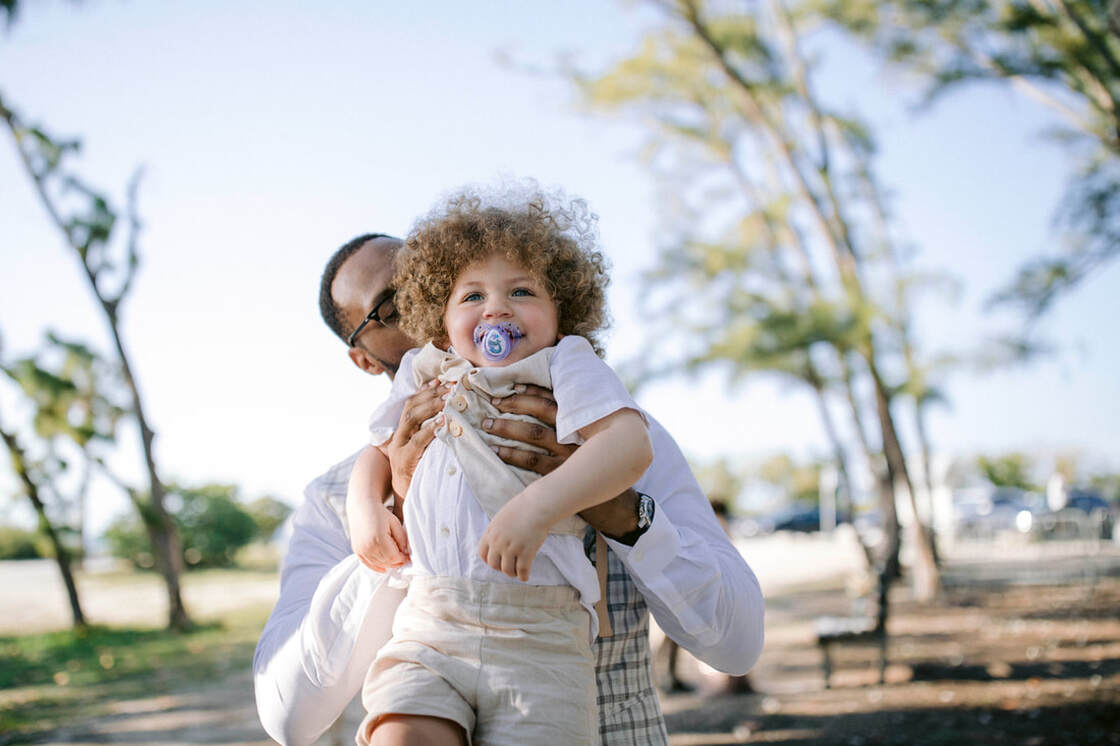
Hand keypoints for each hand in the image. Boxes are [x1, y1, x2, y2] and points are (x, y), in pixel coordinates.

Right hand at [349, 503, 409, 572]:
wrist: (362, 507)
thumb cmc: (381, 514)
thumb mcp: (395, 523)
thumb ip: (402, 539)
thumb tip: (406, 553)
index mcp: (379, 539)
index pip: (394, 557)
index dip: (403, 558)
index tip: (409, 557)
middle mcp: (368, 546)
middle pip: (387, 562)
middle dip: (397, 562)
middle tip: (405, 559)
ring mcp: (361, 550)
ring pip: (378, 564)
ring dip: (389, 565)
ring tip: (397, 561)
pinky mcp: (357, 551)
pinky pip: (368, 564)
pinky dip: (377, 567)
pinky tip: (385, 568)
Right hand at [387, 380, 448, 498]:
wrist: (408, 499)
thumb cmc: (422, 473)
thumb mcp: (426, 449)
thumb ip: (432, 433)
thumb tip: (452, 414)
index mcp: (402, 432)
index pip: (410, 404)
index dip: (425, 391)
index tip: (441, 380)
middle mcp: (398, 437)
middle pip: (411, 407)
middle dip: (431, 394)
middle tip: (450, 386)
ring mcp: (399, 448)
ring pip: (411, 419)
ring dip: (431, 406)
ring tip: (447, 398)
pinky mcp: (404, 461)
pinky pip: (417, 441)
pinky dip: (430, 429)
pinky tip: (442, 421)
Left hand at [478, 492, 551, 580]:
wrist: (537, 505)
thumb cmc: (522, 508)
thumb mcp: (502, 517)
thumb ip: (497, 530)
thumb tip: (496, 540)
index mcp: (491, 533)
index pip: (482, 553)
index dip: (489, 560)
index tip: (495, 561)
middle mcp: (498, 542)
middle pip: (493, 564)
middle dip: (500, 567)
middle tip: (508, 567)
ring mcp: (511, 548)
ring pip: (507, 570)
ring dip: (511, 573)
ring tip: (516, 572)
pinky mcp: (525, 552)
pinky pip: (522, 571)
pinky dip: (523, 576)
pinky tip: (525, 577)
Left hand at [488, 384, 640, 535]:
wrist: (619, 505)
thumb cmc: (604, 472)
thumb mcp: (596, 445)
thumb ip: (579, 429)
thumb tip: (555, 413)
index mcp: (585, 422)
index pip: (557, 399)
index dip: (534, 390)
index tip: (514, 386)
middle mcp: (577, 434)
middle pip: (542, 411)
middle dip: (516, 404)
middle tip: (494, 402)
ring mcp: (569, 454)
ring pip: (533, 434)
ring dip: (508, 428)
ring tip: (488, 425)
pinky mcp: (561, 475)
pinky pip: (532, 461)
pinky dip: (512, 454)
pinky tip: (497, 451)